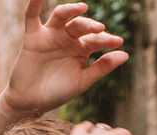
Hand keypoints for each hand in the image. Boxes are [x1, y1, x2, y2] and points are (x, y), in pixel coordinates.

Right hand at [0, 1, 127, 118]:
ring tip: (83, 8)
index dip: (107, 39)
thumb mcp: (81, 82)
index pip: (97, 39)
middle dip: (91, 26)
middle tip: (100, 29)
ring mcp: (50, 36)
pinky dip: (34, 4)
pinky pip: (32, 17)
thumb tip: (125, 54)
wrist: (30, 103)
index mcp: (82, 49)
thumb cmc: (56, 93)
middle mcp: (67, 38)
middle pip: (81, 25)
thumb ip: (101, 68)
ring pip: (62, 16)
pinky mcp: (33, 37)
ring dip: (71, 9)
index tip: (117, 42)